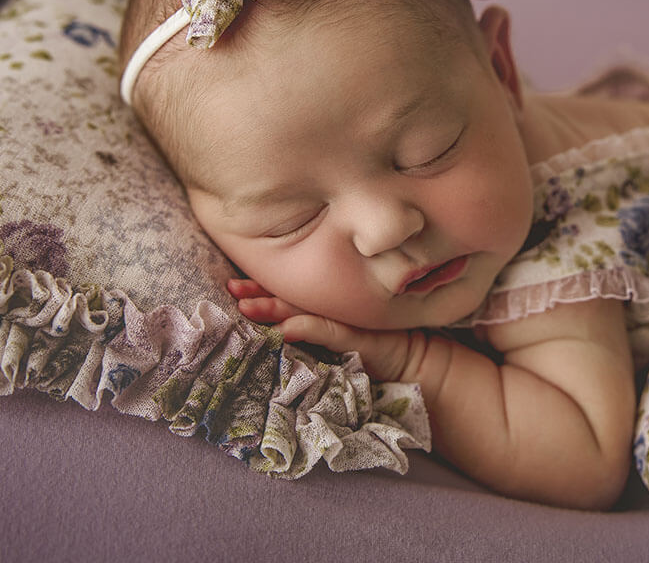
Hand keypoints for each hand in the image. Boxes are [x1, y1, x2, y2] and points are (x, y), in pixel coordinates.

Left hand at [226, 278, 416, 381]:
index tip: (234, 286)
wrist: (416, 362)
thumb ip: (316, 332)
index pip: (288, 296)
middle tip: (232, 288)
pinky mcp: (358, 335)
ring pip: (303, 310)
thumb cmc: (378, 349)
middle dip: (260, 293)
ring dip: (274, 308)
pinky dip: (308, 329)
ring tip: (247, 306)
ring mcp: (345, 320)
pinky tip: (286, 329)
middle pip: (290, 298)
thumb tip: (280, 331)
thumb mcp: (344, 340)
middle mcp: (333, 310)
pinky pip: (329, 331)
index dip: (262, 290)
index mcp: (326, 309)